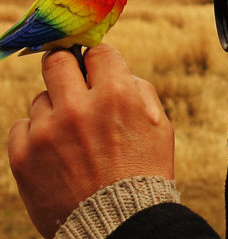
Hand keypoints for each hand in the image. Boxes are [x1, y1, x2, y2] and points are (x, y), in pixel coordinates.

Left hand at [8, 44, 173, 237]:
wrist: (120, 223)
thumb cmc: (145, 172)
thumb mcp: (159, 125)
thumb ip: (137, 90)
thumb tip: (113, 69)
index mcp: (118, 95)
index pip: (99, 52)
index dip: (101, 61)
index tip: (99, 71)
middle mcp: (79, 107)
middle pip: (57, 61)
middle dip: (66, 68)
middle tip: (72, 84)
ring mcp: (47, 131)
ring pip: (41, 99)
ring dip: (56, 111)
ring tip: (73, 139)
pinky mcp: (23, 155)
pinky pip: (21, 126)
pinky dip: (37, 135)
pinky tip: (57, 153)